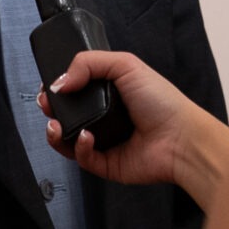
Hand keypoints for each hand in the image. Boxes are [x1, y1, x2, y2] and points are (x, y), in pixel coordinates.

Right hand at [40, 50, 228, 207]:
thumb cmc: (162, 101)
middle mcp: (105, 118)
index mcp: (109, 93)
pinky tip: (87, 138)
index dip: (59, 89)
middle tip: (47, 105)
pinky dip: (79, 148)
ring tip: (56, 126)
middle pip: (67, 116)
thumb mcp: (126, 65)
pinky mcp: (106, 165)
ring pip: (68, 141)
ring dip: (56, 134)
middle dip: (52, 111)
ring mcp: (105, 142)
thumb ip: (88, 63)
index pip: (75, 90)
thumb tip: (58, 82)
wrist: (181, 138)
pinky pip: (83, 159)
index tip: (48, 87)